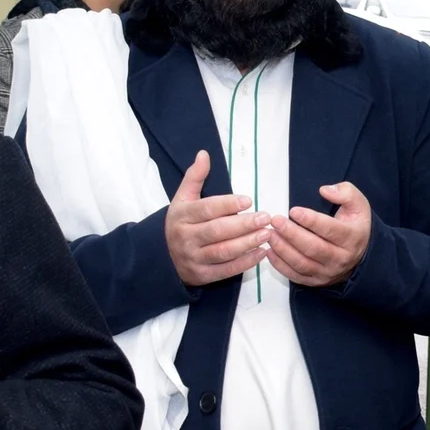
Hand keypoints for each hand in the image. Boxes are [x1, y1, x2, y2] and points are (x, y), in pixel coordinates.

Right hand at [166, 150, 271, 287]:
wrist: (162, 257)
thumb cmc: (180, 223)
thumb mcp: (182, 199)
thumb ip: (194, 177)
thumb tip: (204, 154)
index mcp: (182, 216)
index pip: (207, 209)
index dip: (228, 204)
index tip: (249, 200)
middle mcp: (186, 238)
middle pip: (217, 231)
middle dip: (244, 225)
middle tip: (266, 217)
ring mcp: (194, 258)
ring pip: (223, 251)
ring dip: (247, 243)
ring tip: (267, 234)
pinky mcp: (202, 275)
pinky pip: (226, 270)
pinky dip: (245, 262)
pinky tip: (262, 253)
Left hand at [268, 181, 371, 287]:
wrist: (360, 254)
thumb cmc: (354, 225)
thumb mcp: (358, 205)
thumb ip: (346, 193)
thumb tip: (325, 190)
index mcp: (352, 238)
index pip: (330, 230)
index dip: (311, 220)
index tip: (293, 211)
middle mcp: (341, 258)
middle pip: (313, 248)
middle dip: (292, 234)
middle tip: (276, 221)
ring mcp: (328, 272)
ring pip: (302, 263)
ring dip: (283, 249)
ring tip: (270, 234)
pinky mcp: (316, 281)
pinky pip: (296, 276)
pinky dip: (280, 265)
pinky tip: (270, 251)